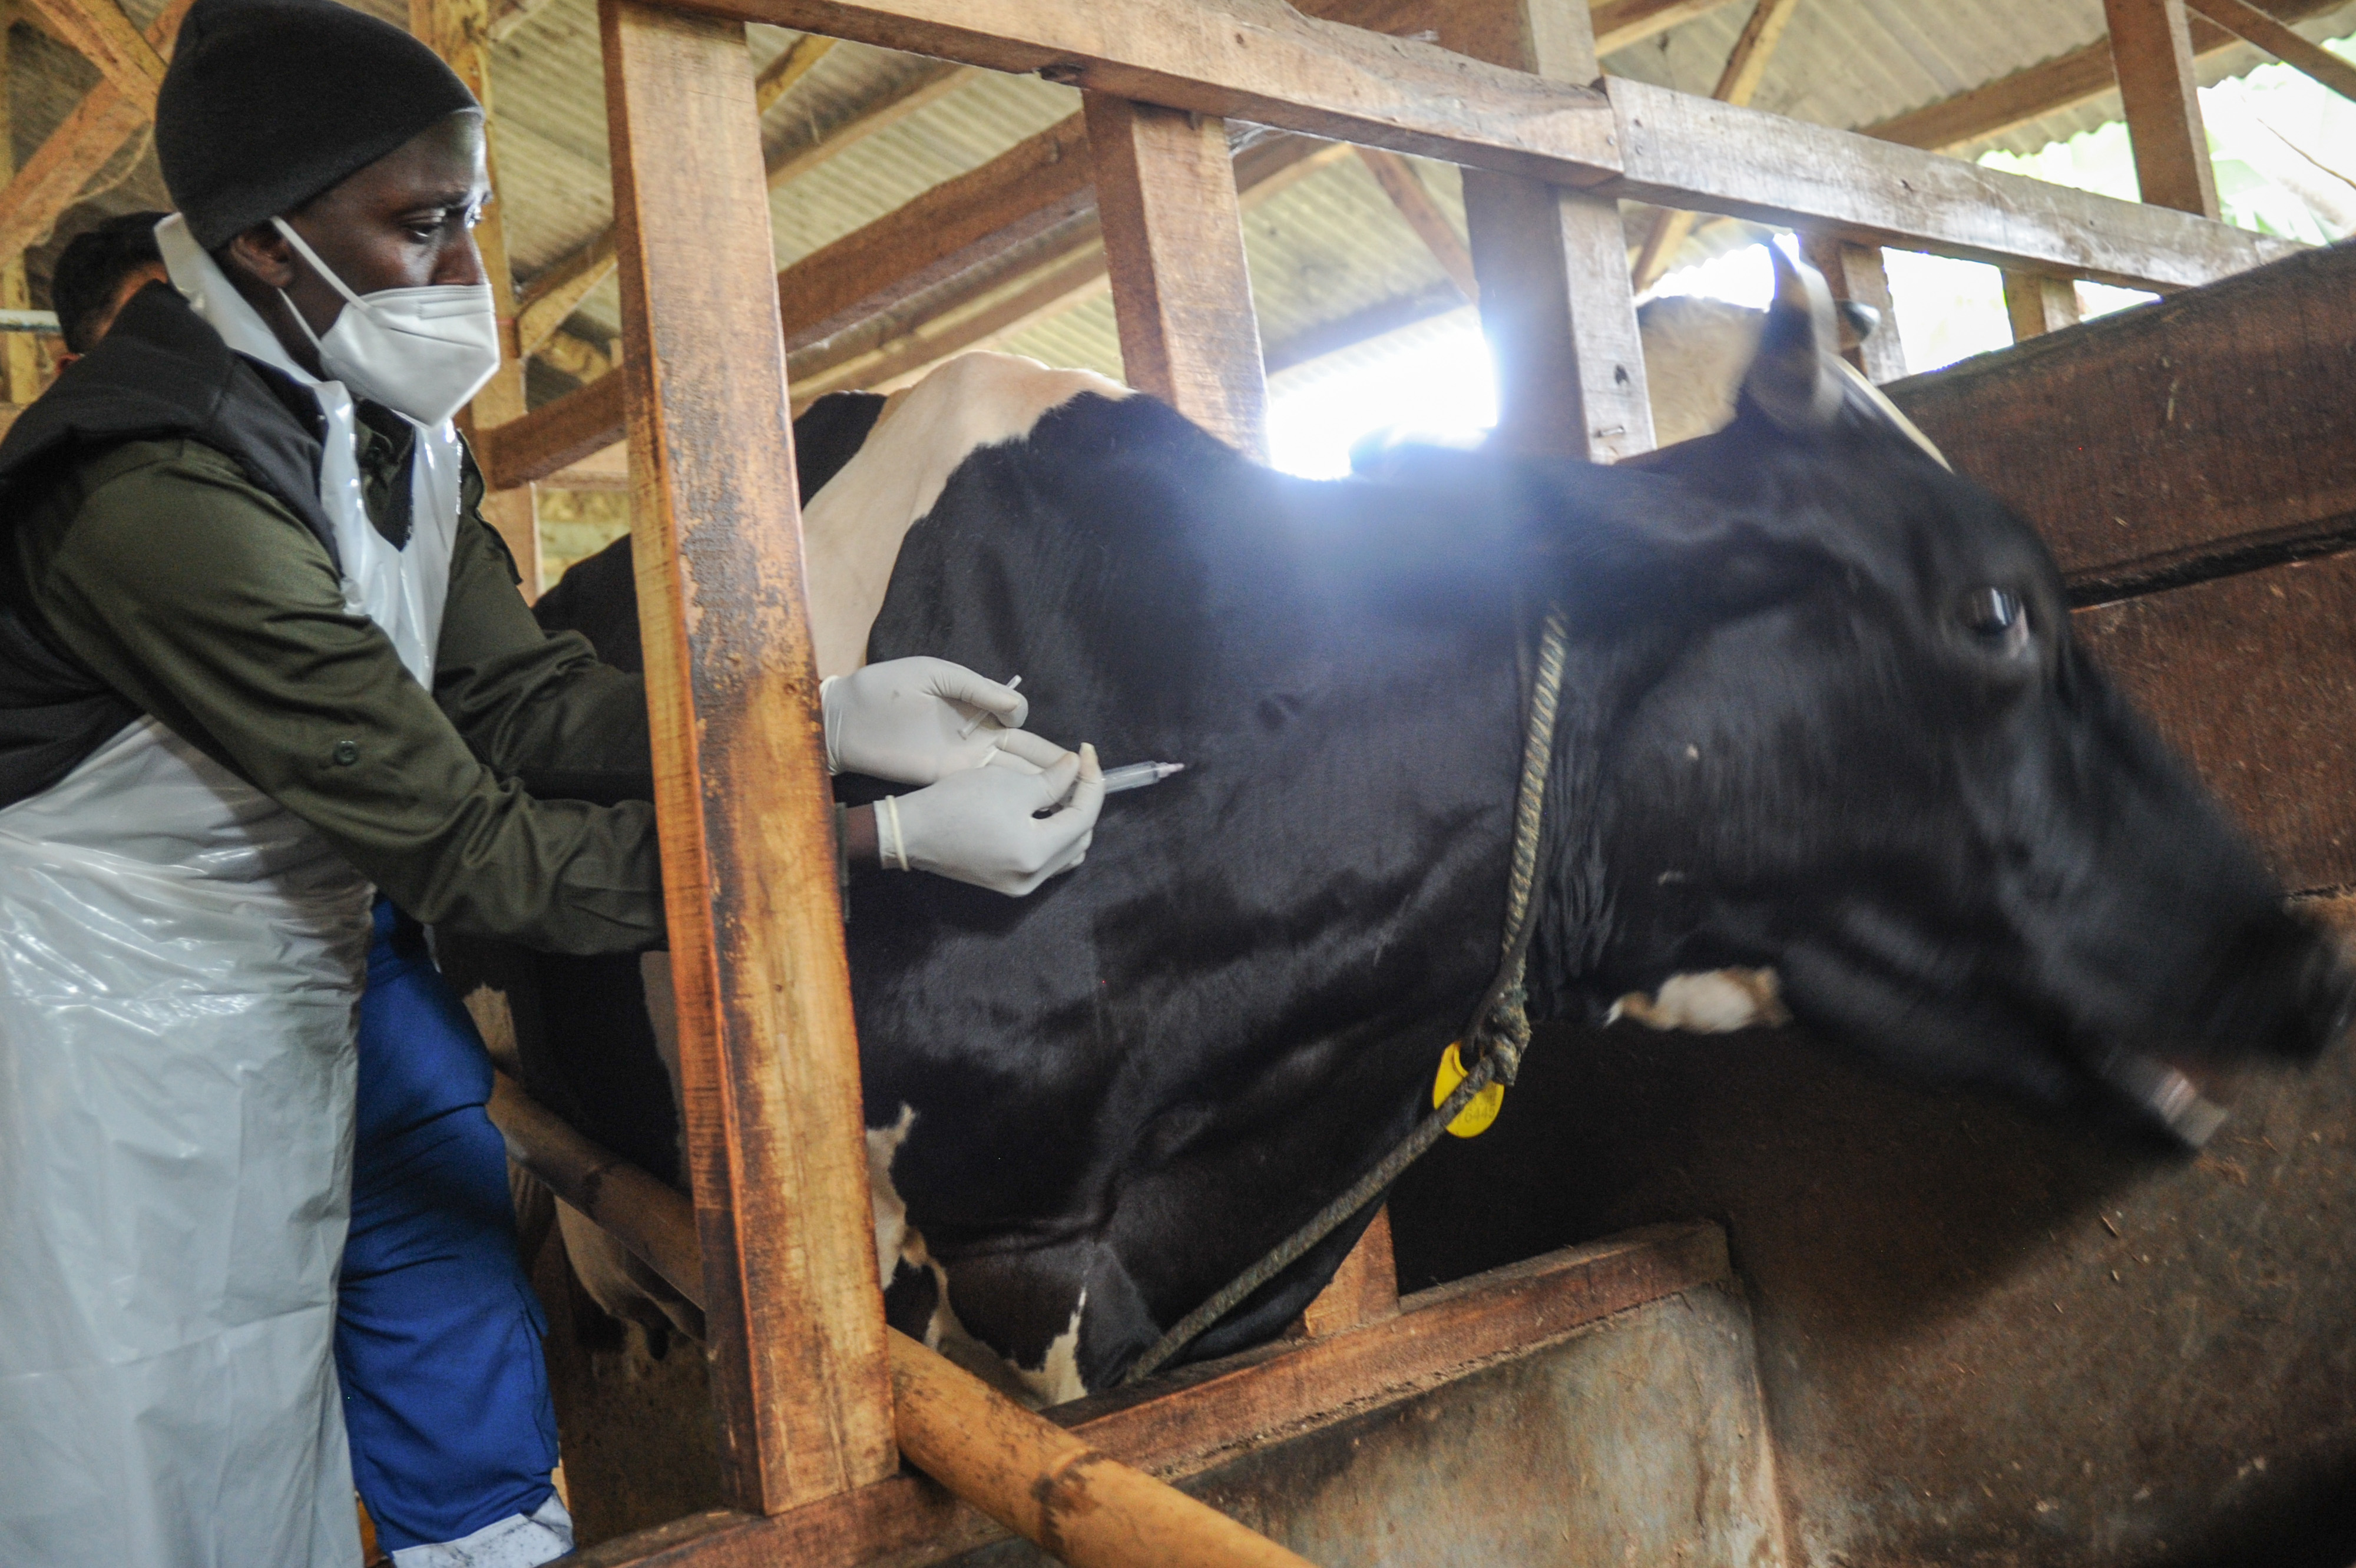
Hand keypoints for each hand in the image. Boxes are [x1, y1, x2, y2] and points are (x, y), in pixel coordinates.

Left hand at [822, 657, 1065, 783]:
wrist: (846, 716)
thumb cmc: (887, 687)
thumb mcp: (936, 674)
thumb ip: (978, 688)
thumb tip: (1018, 707)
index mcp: (974, 706)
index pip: (1016, 719)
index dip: (1028, 725)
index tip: (1030, 730)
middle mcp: (974, 737)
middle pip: (1022, 753)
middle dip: (1051, 765)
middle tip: (1084, 777)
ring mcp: (961, 761)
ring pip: (1009, 775)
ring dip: (1037, 785)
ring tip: (1069, 798)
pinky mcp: (945, 778)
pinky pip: (983, 788)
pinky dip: (1008, 797)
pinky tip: (1031, 807)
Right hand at [882, 744, 1103, 895]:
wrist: (912, 831)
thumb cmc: (959, 804)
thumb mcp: (1010, 784)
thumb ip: (1053, 780)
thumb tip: (1077, 768)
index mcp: (1037, 854)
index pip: (1084, 817)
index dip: (1092, 781)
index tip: (1087, 753)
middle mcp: (1034, 878)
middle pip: (1080, 838)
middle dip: (1084, 802)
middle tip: (1076, 770)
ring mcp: (1020, 885)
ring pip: (1066, 852)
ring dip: (1071, 821)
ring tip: (1063, 789)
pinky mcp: (1007, 883)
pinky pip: (1045, 860)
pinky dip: (1052, 835)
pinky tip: (1044, 811)